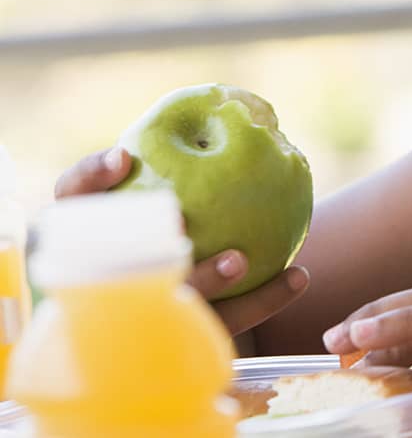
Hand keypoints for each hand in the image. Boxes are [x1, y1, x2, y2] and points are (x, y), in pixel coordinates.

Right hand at [54, 147, 309, 336]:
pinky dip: (266, 299)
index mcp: (90, 236)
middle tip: (181, 226)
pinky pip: (231, 320)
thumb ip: (179, 160)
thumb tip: (230, 113)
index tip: (122, 157)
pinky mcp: (192, 338)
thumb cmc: (177, 221)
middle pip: (119, 269)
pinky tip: (299, 275)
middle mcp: (109, 279)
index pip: (72, 203)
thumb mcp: (168, 186)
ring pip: (175, 305)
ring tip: (241, 259)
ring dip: (206, 283)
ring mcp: (148, 315)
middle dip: (145, 250)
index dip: (90, 180)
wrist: (187, 289)